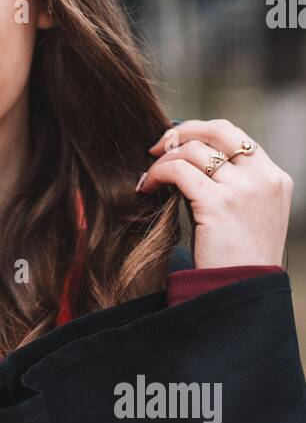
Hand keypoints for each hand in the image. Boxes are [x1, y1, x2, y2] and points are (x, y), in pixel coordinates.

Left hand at [136, 118, 292, 268]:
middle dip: (182, 132)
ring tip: (151, 177)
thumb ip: (236, 185)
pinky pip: (178, 170)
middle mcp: (263, 178)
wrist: (243, 291)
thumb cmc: (240, 260)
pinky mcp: (218, 203)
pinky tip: (147, 186)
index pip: (236, 136)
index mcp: (276, 178)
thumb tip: (191, 160)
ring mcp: (242, 189)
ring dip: (164, 159)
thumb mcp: (252, 215)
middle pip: (217, 131)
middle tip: (158, 146)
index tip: (178, 142)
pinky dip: (157, 173)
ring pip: (193, 150)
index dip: (202, 132)